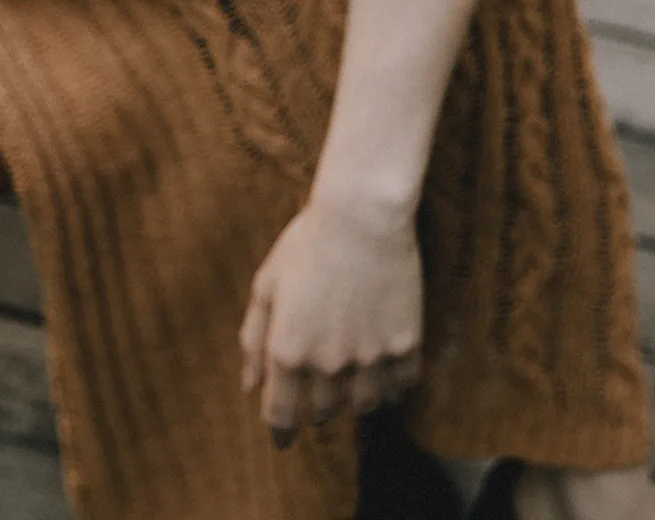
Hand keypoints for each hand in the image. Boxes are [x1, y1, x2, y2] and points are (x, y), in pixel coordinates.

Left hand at [238, 199, 423, 445]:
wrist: (362, 216)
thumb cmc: (307, 243)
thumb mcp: (266, 284)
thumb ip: (254, 339)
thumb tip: (250, 387)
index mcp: (288, 351)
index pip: (282, 417)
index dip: (280, 433)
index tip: (282, 439)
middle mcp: (328, 364)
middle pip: (321, 414)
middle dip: (314, 405)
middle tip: (317, 383)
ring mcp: (370, 358)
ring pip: (362, 406)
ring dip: (352, 397)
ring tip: (350, 371)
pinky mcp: (404, 347)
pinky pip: (399, 388)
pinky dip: (390, 385)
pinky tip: (381, 364)